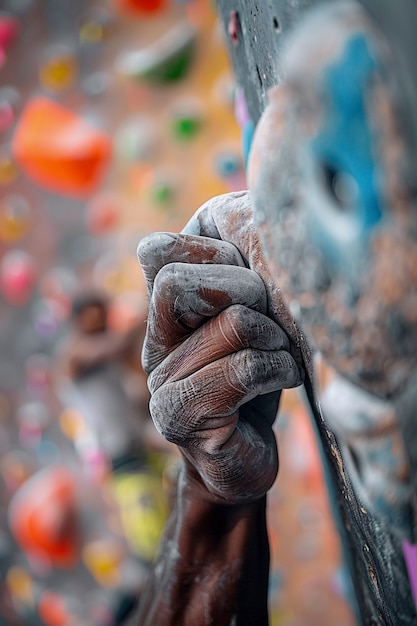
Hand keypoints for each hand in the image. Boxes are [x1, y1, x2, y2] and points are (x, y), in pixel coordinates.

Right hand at [138, 229, 302, 504]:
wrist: (241, 459)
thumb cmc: (251, 380)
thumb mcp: (244, 317)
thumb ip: (227, 272)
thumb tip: (235, 209)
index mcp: (162, 315)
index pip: (158, 252)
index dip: (215, 256)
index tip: (248, 287)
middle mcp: (152, 346)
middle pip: (181, 282)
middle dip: (246, 292)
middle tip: (269, 322)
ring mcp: (160, 385)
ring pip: (233, 323)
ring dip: (275, 338)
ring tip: (280, 358)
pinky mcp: (180, 418)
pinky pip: (244, 369)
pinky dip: (279, 368)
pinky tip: (285, 379)